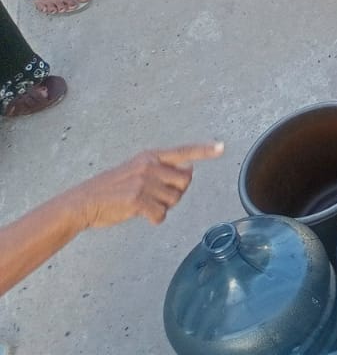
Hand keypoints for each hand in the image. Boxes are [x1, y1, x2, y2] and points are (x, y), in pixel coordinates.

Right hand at [74, 143, 222, 229]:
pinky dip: (154, 219)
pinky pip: (161, 215)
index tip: (223, 147)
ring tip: (143, 204)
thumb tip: (187, 175)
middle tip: (156, 197)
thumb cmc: (112, 189)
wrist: (83, 202)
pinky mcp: (138, 200)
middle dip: (176, 193)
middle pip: (185, 182)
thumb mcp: (136, 170)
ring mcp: (144, 182)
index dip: (205, 150)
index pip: (184, 151)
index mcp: (151, 156)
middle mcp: (150, 165)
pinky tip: (140, 215)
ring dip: (162, 207)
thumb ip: (161, 170)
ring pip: (173, 200)